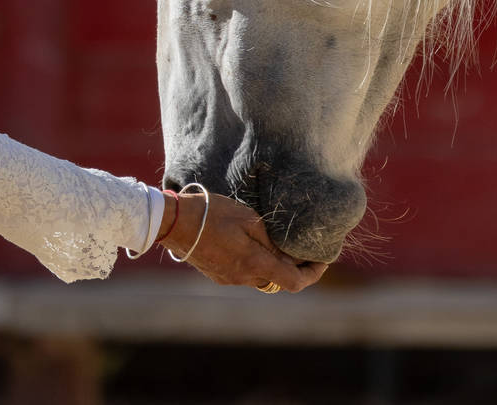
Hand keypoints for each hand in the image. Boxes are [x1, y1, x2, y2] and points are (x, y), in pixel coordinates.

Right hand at [157, 188, 326, 292]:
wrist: (175, 222)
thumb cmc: (214, 214)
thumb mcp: (249, 220)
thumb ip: (273, 242)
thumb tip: (292, 258)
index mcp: (255, 264)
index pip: (294, 282)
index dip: (313, 274)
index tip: (321, 260)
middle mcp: (244, 278)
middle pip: (278, 280)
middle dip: (293, 267)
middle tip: (301, 247)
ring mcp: (229, 279)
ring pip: (261, 277)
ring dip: (272, 264)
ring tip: (276, 242)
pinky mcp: (217, 275)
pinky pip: (244, 273)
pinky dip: (255, 263)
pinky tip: (251, 243)